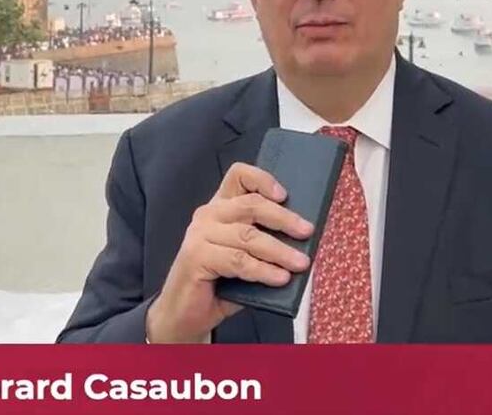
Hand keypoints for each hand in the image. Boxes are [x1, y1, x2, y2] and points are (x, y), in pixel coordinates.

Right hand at [145, 162, 313, 342]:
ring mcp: (200, 235)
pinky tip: (280, 278)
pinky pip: (238, 261)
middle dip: (283, 218)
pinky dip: (263, 270)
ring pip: (248, 236)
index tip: (284, 195)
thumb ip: (264, 243)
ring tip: (300, 263)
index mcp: (220, 207)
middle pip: (250, 205)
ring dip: (279, 250)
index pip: (238, 176)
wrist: (184, 315)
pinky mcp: (196, 257)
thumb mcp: (245, 256)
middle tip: (307, 232)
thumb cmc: (219, 284)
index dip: (262, 179)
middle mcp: (208, 215)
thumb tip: (300, 241)